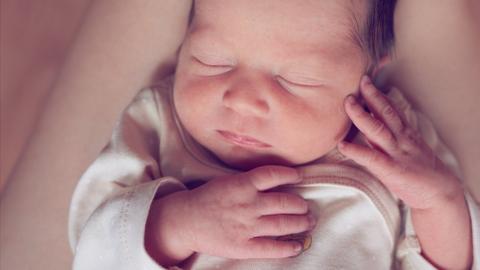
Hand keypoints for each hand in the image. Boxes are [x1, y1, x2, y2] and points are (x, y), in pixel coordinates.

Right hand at [147, 166, 315, 264]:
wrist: (185, 221)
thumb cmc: (207, 199)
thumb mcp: (227, 181)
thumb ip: (250, 181)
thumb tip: (277, 181)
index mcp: (242, 184)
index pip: (274, 175)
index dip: (290, 174)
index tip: (299, 176)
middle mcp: (248, 204)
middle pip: (285, 202)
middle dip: (301, 206)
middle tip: (306, 208)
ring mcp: (247, 226)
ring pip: (283, 224)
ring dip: (300, 224)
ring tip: (308, 223)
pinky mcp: (243, 246)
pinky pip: (271, 248)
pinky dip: (288, 248)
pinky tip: (297, 246)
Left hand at [337, 76, 463, 209]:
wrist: (440, 193)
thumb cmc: (420, 170)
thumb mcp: (408, 148)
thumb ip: (391, 136)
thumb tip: (371, 126)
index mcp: (405, 133)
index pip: (392, 109)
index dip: (379, 94)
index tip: (366, 80)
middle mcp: (401, 139)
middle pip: (386, 113)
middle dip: (372, 95)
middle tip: (360, 81)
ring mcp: (396, 154)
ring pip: (378, 130)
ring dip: (361, 115)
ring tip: (348, 102)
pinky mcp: (391, 170)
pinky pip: (372, 158)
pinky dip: (356, 151)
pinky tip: (342, 145)